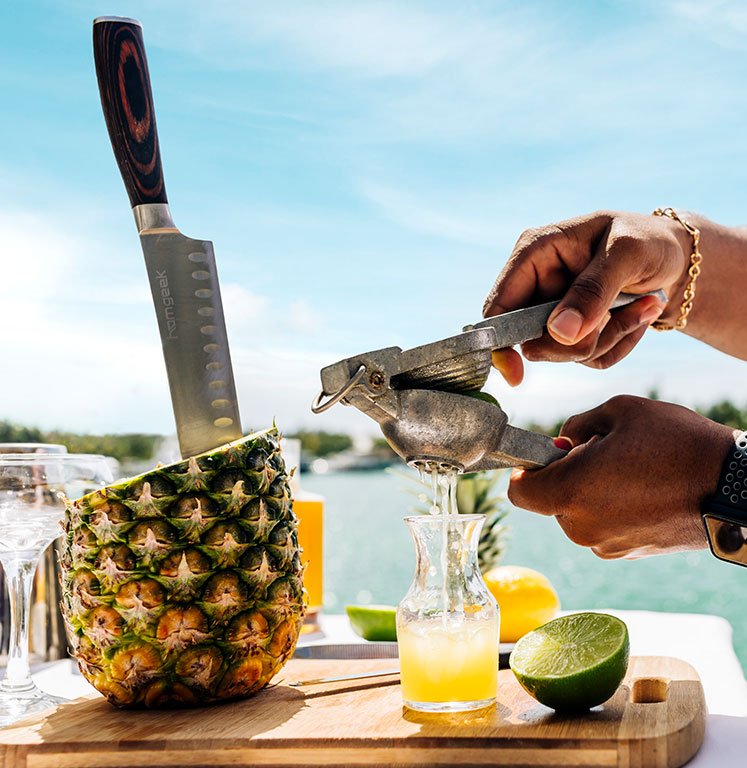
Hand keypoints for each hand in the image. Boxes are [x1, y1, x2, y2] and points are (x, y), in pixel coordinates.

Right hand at [484, 211, 691, 385]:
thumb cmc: (649, 240)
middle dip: (576, 341)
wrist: (677, 258)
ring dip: (606, 339)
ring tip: (643, 307)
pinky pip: (587, 358)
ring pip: (562, 354)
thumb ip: (592, 291)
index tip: (515, 374)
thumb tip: (560, 333)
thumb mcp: (626, 254)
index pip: (498, 307)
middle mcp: (537, 284)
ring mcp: (554, 310)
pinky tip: (638, 315)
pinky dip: (618, 344)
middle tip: (614, 318)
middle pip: (530, 341)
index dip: (500, 342)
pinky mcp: (574, 331)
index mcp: (535, 254)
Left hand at [508, 396, 735, 558]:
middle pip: (550, 499)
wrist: (733, 487)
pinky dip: (610, 506)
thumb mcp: (620, 412)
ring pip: (577, 511)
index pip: (519, 492)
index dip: (524, 470)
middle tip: (603, 452)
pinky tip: (643, 488)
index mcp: (571, 492)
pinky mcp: (627, 553)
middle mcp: (581, 527)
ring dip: (590, 490)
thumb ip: (576, 425)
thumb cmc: (676, 443)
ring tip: (630, 469)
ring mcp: (605, 545)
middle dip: (566, 474)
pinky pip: (601, 524)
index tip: (543, 455)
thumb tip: (561, 443)